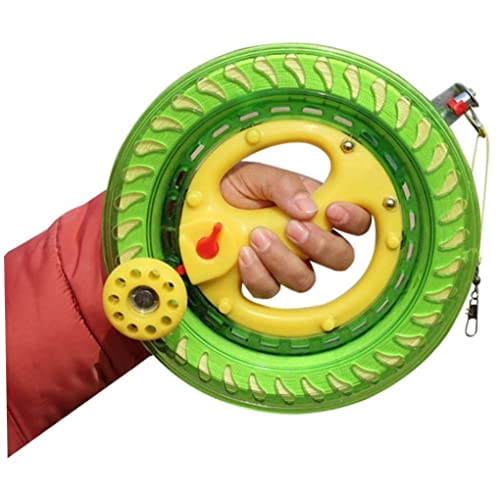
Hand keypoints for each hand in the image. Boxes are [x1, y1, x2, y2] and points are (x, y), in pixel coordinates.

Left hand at [220, 162, 371, 297]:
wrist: (200, 206)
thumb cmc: (234, 187)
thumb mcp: (258, 175)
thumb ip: (284, 186)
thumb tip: (308, 209)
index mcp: (315, 210)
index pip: (355, 222)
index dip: (353, 219)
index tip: (332, 211)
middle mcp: (306, 241)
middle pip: (339, 258)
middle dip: (319, 246)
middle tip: (292, 228)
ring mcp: (285, 263)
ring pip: (305, 279)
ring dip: (283, 260)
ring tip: (257, 236)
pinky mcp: (260, 279)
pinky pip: (270, 289)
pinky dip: (257, 274)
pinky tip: (243, 255)